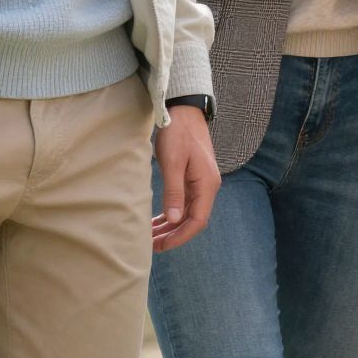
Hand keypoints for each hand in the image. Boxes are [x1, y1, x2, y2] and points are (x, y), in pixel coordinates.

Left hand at [152, 105, 219, 252]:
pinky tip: (157, 220)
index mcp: (207, 184)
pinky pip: (185, 202)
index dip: (180, 237)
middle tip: (150, 246)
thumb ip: (174, 192)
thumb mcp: (173, 163)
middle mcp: (207, 186)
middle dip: (173, 235)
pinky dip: (172, 214)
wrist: (184, 111)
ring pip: (188, 212)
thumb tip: (174, 221)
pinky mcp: (193, 177)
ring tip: (150, 236)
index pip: (198, 221)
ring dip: (171, 226)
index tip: (161, 246)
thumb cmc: (178, 134)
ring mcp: (201, 182)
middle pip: (193, 219)